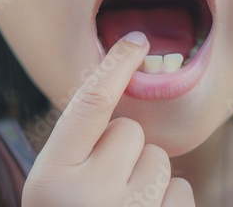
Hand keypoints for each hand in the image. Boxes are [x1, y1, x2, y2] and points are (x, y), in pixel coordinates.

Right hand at [22, 31, 194, 206]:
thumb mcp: (53, 188)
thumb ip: (79, 147)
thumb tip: (119, 94)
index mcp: (50, 179)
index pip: (88, 106)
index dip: (113, 68)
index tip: (137, 42)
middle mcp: (85, 197)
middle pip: (130, 133)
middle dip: (122, 151)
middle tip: (104, 186)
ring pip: (159, 161)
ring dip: (146, 179)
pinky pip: (182, 192)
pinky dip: (168, 203)